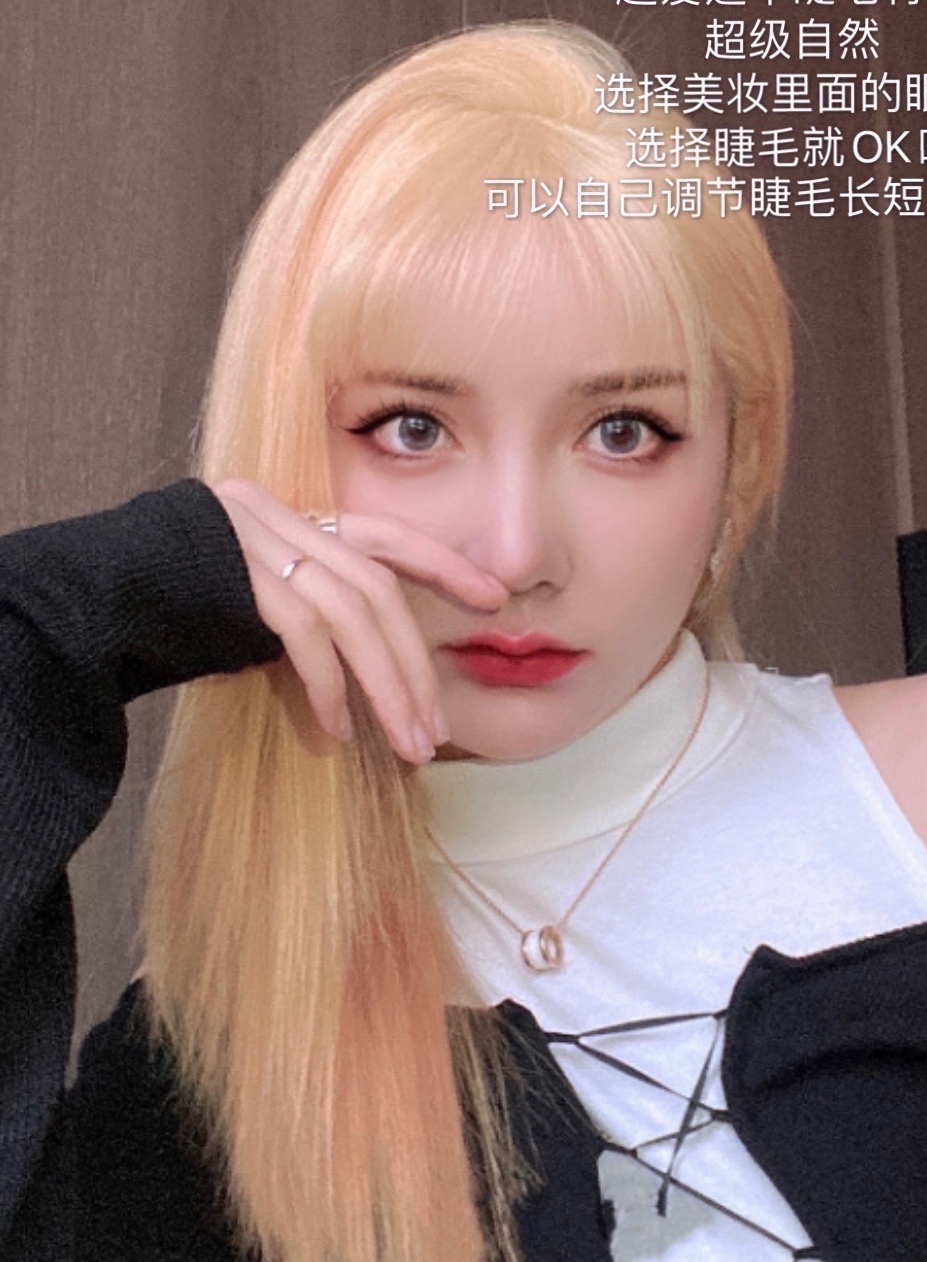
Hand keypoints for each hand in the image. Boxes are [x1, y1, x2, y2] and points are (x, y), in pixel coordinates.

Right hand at [208, 477, 508, 761]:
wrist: (98, 606)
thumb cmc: (181, 621)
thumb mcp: (258, 615)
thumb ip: (315, 625)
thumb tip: (373, 686)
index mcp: (294, 519)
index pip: (387, 536)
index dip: (443, 565)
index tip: (493, 599)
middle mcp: (280, 517)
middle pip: (376, 591)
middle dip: (414, 665)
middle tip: (437, 730)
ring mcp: (257, 539)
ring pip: (353, 614)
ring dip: (386, 687)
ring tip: (407, 744)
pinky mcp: (238, 576)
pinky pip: (305, 636)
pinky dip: (328, 687)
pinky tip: (338, 731)